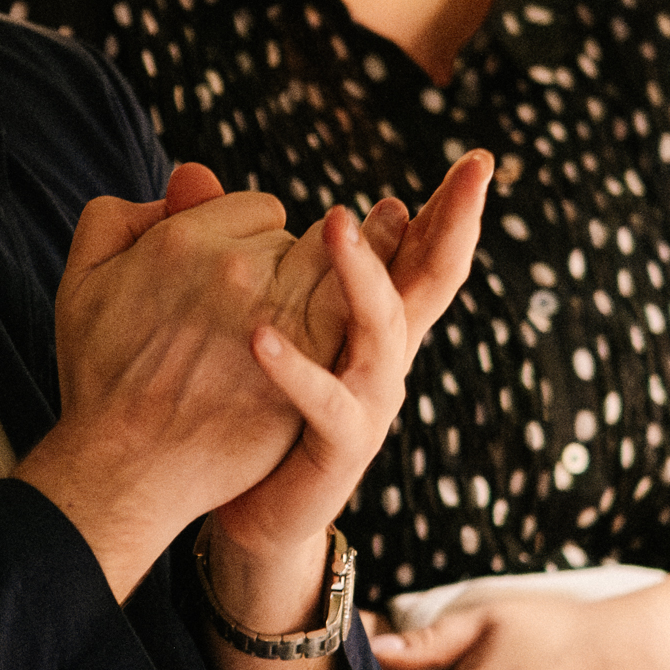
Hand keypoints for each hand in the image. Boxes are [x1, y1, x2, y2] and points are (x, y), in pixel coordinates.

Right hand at [42, 168, 306, 513]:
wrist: (124, 466)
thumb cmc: (98, 377)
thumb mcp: (80, 280)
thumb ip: (115, 218)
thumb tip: (176, 189)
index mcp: (184, 239)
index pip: (258, 210)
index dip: (250, 241)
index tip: (234, 277)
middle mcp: (237, 268)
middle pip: (297, 240)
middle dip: (286, 266)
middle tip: (261, 308)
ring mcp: (281, 315)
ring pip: (332, 275)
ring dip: (321, 294)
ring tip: (301, 326)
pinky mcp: (313, 364)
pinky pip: (349, 321)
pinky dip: (340, 329)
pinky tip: (323, 352)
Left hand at [202, 154, 491, 629]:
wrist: (249, 507)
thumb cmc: (248, 403)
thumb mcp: (248, 315)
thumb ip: (220, 248)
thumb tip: (191, 173)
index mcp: (369, 321)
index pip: (418, 253)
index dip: (450, 209)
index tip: (478, 161)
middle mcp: (384, 356)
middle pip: (432, 281)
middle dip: (455, 222)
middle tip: (474, 169)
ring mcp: (370, 401)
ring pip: (384, 329)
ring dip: (363, 272)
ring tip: (336, 221)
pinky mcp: (339, 445)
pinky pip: (323, 402)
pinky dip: (295, 369)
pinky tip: (261, 336)